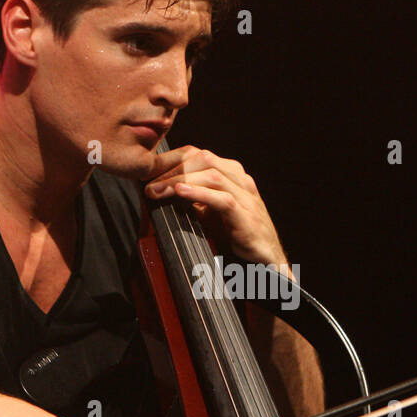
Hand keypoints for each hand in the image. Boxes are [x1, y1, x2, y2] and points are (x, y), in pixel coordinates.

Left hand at [144, 146, 291, 271]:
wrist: (267, 261)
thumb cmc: (237, 236)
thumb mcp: (210, 213)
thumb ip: (193, 200)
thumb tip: (161, 192)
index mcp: (232, 175)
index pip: (199, 155)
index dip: (171, 159)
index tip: (148, 171)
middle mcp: (241, 181)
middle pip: (204, 159)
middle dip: (172, 168)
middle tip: (148, 181)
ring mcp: (247, 198)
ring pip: (212, 175)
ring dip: (179, 180)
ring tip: (157, 189)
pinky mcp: (247, 218)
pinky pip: (223, 199)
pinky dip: (200, 193)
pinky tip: (181, 192)